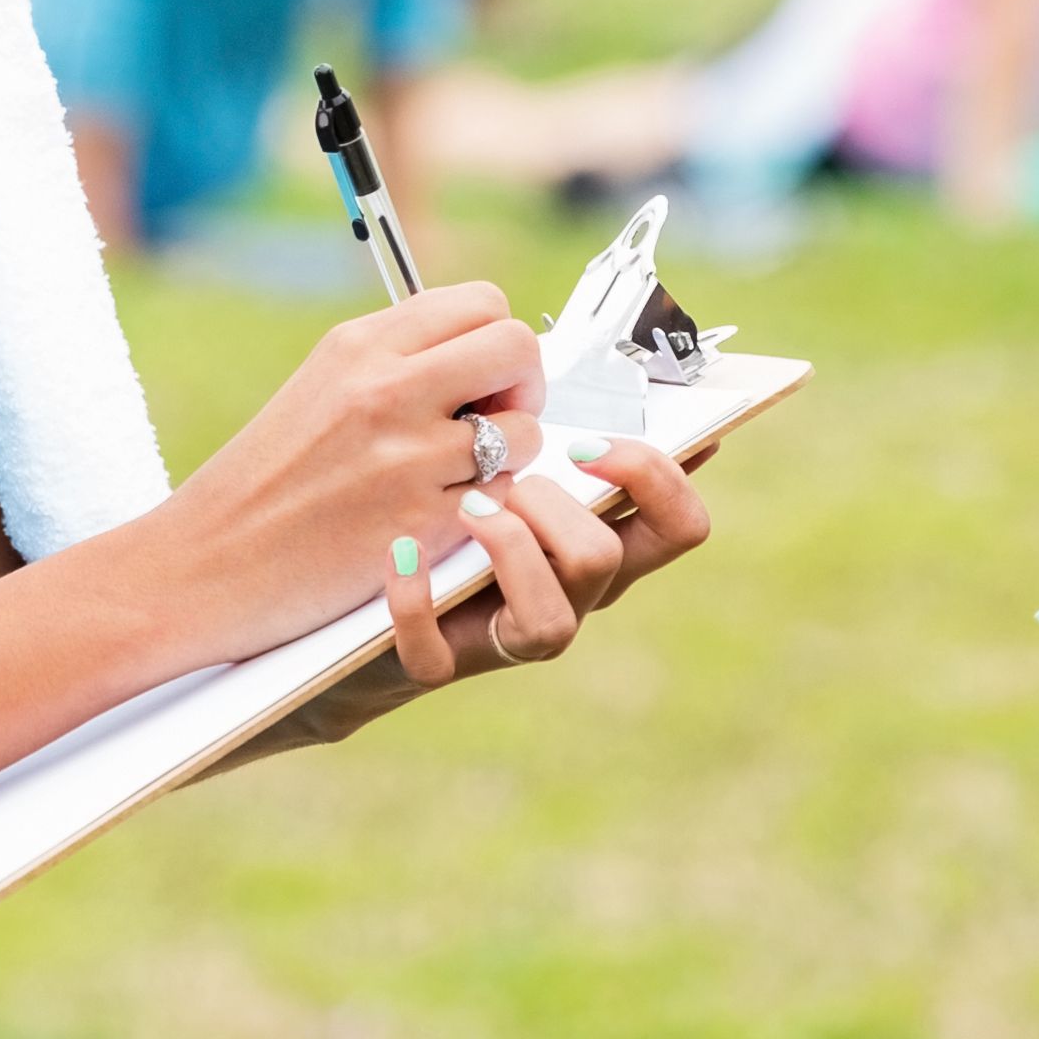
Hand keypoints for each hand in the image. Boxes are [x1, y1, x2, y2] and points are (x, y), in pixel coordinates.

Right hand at [151, 283, 549, 656]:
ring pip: (525, 431)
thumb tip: (485, 355)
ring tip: (457, 480)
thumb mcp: (322, 387)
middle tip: (493, 423)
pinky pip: (503, 499)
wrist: (205, 564)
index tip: (477, 383)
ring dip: (510, 459)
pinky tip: (439, 520)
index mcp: (359, 345)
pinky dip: (487, 511)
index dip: (496, 343)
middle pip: (516, 348)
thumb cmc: (267, 481)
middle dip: (523, 387)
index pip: (482, 303)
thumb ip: (398, 360)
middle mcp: (385, 388)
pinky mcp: (420, 524)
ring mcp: (406, 457)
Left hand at [374, 432, 713, 687]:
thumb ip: (559, 423)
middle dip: (554, 509)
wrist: (358, 587)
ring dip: (507, 548)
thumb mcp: (511, 456)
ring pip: (553, 620)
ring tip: (463, 507)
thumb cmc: (452, 506)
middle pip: (608, 559)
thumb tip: (626, 373)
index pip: (680, 525)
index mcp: (596, 541)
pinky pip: (435, 651)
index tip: (585, 446)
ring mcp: (507, 639)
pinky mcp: (439, 664)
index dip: (654, 479)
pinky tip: (400, 551)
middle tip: (506, 482)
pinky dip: (416, 599)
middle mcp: (568, 596)